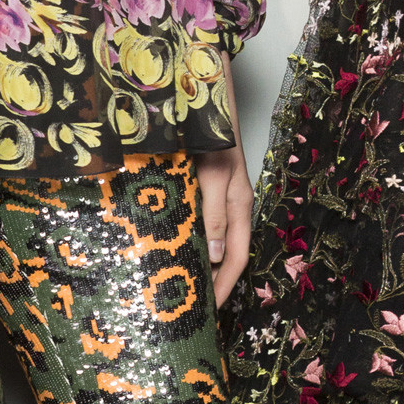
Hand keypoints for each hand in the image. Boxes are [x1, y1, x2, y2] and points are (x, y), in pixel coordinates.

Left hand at [195, 56, 252, 306]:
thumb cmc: (209, 129)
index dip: (224, 288)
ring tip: (175, 289)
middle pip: (225, 255)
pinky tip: (165, 247)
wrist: (200, 86)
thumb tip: (219, 257)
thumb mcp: (214, 174)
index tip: (208, 317)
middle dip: (211, 284)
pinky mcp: (199, 182)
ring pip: (210, 240)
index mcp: (238, 205)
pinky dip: (184, 241)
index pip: (236, 259)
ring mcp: (216, 193)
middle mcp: (230, 204)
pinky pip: (195, 221)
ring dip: (197, 265)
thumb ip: (215, 214)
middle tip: (189, 313)